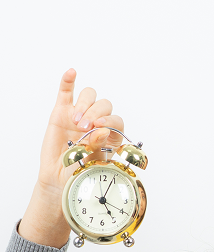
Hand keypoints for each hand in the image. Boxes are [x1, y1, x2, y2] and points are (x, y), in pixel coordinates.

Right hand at [38, 68, 124, 197]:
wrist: (59, 179)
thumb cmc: (80, 172)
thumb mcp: (91, 162)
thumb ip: (97, 146)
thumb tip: (103, 130)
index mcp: (110, 135)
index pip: (116, 120)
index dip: (109, 121)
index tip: (99, 127)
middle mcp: (97, 122)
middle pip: (104, 105)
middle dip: (95, 114)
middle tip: (84, 128)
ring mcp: (80, 114)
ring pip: (89, 96)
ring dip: (85, 105)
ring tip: (76, 121)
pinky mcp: (62, 111)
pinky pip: (67, 92)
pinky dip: (68, 81)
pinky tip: (71, 73)